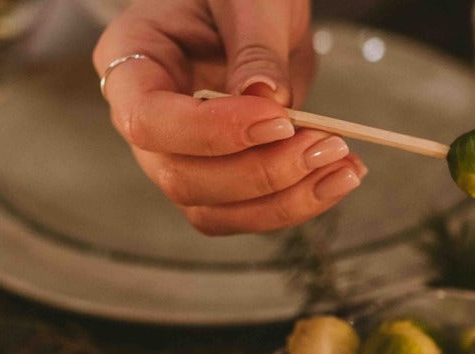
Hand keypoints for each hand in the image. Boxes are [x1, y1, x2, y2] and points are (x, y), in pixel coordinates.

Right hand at [93, 0, 366, 234]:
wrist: (256, 11)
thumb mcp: (251, 1)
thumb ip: (256, 47)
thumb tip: (268, 101)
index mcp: (131, 59)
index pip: (148, 120)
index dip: (211, 133)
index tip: (279, 121)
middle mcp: (145, 118)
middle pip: (181, 177)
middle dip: (260, 173)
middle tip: (327, 146)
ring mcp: (178, 155)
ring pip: (213, 209)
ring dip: (284, 200)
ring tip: (343, 167)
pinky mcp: (217, 177)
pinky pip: (245, 211)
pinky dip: (294, 203)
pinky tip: (336, 178)